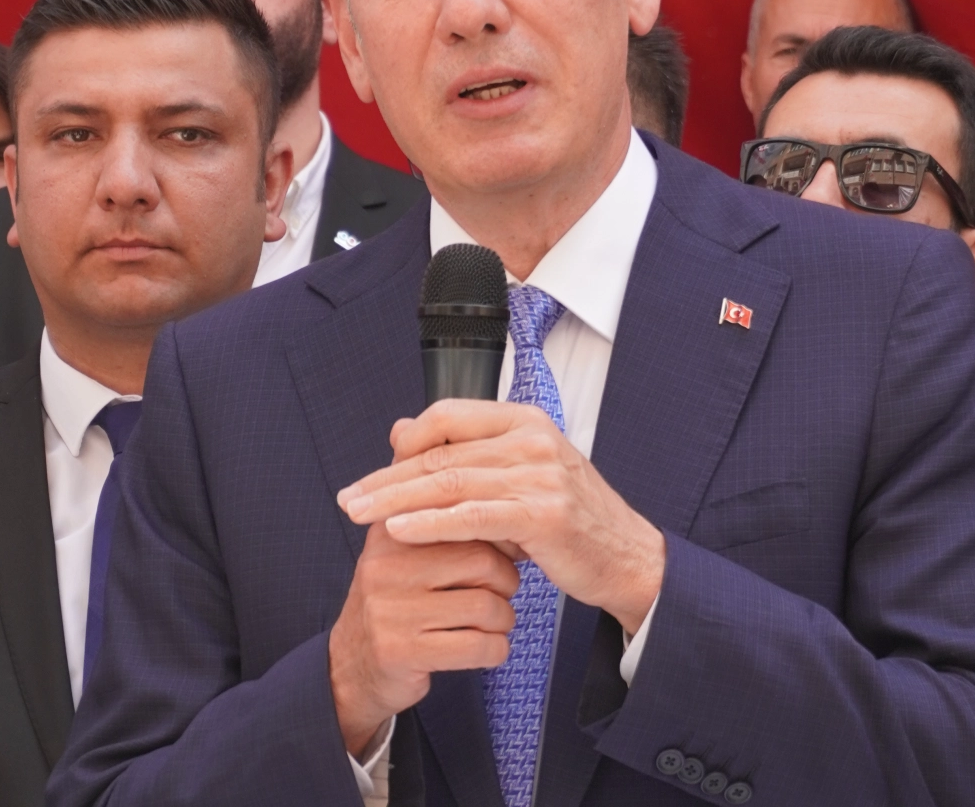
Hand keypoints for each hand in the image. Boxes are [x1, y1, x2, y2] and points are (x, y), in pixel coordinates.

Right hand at [327, 521, 518, 755]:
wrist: (351, 668)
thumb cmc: (396, 606)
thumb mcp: (404, 554)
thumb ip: (442, 526)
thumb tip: (500, 508)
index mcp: (391, 531)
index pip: (466, 519)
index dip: (500, 541)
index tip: (505, 557)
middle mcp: (387, 566)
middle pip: (484, 562)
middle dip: (506, 583)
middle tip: (501, 595)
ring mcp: (392, 611)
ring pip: (486, 607)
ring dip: (504, 620)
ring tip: (494, 624)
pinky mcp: (402, 652)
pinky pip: (477, 647)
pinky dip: (496, 649)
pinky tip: (488, 649)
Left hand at [337, 399, 666, 635]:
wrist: (626, 558)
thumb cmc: (569, 521)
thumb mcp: (518, 476)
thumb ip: (465, 454)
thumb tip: (401, 430)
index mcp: (526, 421)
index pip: (449, 415)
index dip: (406, 441)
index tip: (374, 472)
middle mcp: (532, 440)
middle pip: (441, 453)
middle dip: (388, 478)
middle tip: (348, 498)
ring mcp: (540, 476)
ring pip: (450, 483)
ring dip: (396, 501)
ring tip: (359, 515)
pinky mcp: (541, 515)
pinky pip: (472, 517)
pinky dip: (430, 524)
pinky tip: (398, 531)